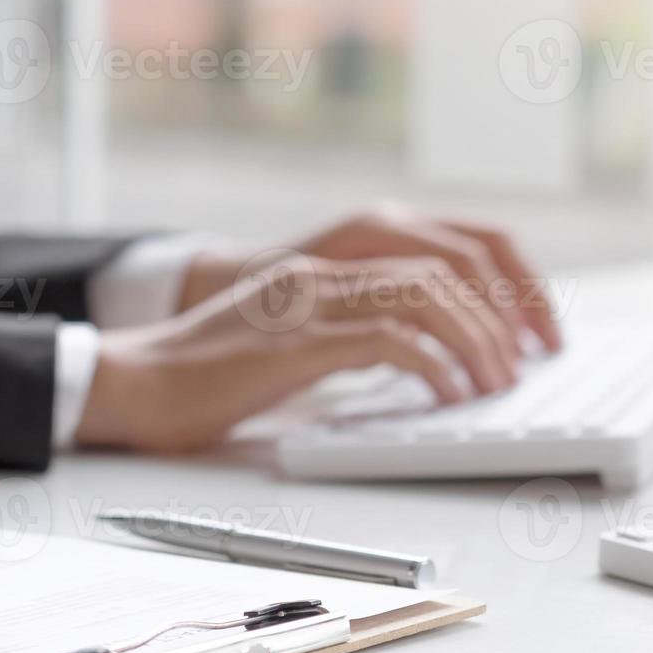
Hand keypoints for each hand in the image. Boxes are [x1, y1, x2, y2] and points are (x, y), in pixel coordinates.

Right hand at [76, 254, 528, 452]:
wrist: (130, 385)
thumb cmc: (201, 382)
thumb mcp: (286, 350)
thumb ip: (341, 344)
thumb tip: (416, 369)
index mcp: (321, 274)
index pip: (430, 256)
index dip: (490, 291)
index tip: (522, 335)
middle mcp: (318, 277)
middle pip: (440, 270)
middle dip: (498, 317)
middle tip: (523, 366)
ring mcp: (304, 305)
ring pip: (422, 295)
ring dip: (474, 340)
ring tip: (495, 383)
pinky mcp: (292, 344)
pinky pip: (386, 340)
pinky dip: (432, 365)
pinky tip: (447, 396)